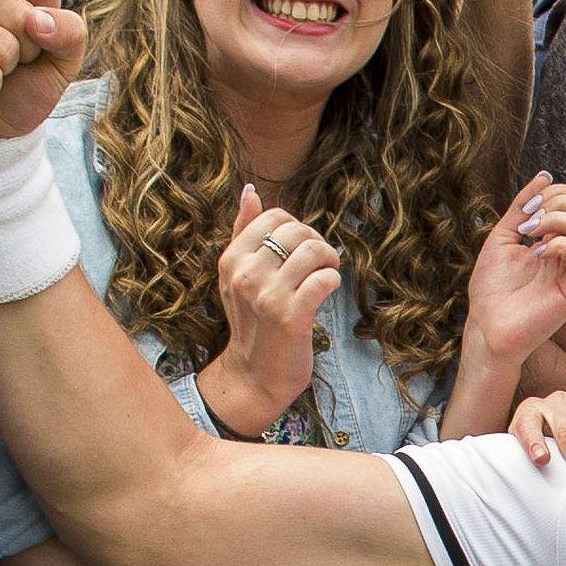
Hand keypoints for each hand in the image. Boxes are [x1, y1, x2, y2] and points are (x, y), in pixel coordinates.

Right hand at [0, 0, 85, 157]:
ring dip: (3, 72)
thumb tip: (39, 21)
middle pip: (23, 16)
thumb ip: (70, 33)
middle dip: (25, 52)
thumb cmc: (22, 83)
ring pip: (2, 45)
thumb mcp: (63, 58)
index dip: (50, 24)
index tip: (30, 41)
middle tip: (5, 63)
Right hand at [201, 186, 344, 434]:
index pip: (275, 215)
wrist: (255, 374)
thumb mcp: (238, 275)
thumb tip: (250, 191)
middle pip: (298, 230)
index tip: (303, 249)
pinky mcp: (290, 316)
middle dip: (319, 242)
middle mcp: (245, 274)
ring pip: (314, 250)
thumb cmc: (253, 321)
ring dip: (330, 260)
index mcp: (231, 259)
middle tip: (321, 264)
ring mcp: (266, 295)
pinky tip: (326, 291)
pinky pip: (324, 279)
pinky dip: (333, 281)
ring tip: (326, 275)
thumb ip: (243, 231)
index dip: (299, 227)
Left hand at [464, 174, 565, 369]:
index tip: (526, 210)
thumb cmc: (492, 287)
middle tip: (532, 220)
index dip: (556, 193)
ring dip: (558, 220)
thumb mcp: (504, 235)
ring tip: (532, 235)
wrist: (486, 325)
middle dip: (562, 201)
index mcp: (564, 240)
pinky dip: (559, 244)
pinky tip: (536, 254)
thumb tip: (545, 174)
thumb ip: (524, 206)